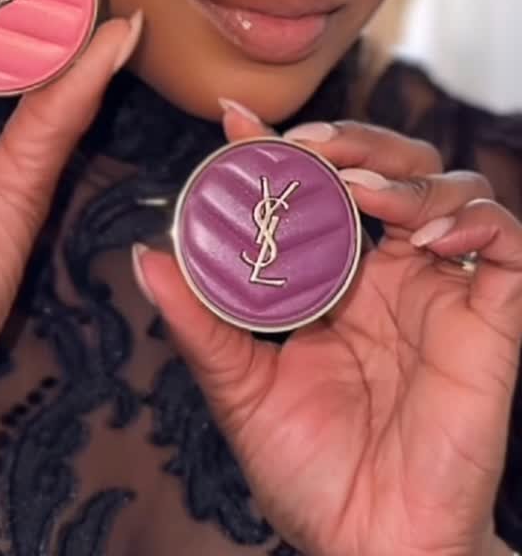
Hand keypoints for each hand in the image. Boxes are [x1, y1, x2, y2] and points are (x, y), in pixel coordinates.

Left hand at [133, 104, 521, 555]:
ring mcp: (444, 290)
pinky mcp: (492, 317)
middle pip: (393, 165)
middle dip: (355, 140)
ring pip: (450, 187)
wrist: (368, 546)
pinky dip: (474, 218)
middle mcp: (395, 272)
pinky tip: (427, 234)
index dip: (287, 144)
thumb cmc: (310, 474)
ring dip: (405, 174)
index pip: (321, 187)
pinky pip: (505, 243)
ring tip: (361, 191)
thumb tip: (144, 259)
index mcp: (341, 279)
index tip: (236, 118)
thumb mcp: (242, 388)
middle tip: (310, 144)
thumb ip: (201, 322)